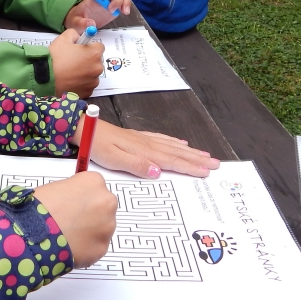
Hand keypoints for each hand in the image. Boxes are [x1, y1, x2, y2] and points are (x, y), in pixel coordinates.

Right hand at [33, 171, 116, 267]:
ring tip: (68, 235)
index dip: (82, 196)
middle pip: (103, 206)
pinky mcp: (103, 247)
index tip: (73, 203)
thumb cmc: (38, 208)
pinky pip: (96, 246)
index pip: (94, 186)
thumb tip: (75, 201)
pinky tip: (70, 246)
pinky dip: (86, 247)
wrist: (32, 233)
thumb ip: (73, 192)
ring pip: (102, 228)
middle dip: (91, 213)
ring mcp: (107, 226)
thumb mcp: (56, 187)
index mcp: (94, 182)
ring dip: (90, 231)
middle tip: (72, 220)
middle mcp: (106, 201)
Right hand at [49, 29, 104, 97]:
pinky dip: (81, 83)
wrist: (45, 79)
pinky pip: (87, 85)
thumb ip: (74, 34)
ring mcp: (93, 82)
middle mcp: (97, 68)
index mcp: (94, 53)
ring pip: (92, 74)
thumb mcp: (63, 39)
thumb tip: (79, 37)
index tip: (80, 49)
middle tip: (73, 61)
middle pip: (96, 61)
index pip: (99, 46)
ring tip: (70, 73)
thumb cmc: (54, 58)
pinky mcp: (88, 92)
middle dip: (88, 60)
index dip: (89, 47)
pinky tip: (70, 81)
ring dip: (85, 72)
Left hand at [64, 0, 132, 30]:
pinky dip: (126, 5)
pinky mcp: (115, 7)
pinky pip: (123, 2)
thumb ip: (81, 23)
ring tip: (124, 11)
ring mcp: (110, 0)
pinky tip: (125, 12)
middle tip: (112, 10)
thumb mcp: (75, 22)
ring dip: (124, 0)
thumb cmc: (77, 19)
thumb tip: (91, 24)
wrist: (81, 23)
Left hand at [70, 117, 219, 177]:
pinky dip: (173, 142)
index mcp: (144, 151)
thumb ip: (136, 165)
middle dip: (197, 159)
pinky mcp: (137, 137)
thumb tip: (159, 171)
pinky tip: (180, 144)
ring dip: (190, 152)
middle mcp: (147, 144)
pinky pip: (161, 139)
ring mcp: (143, 139)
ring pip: (172, 146)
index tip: (207, 172)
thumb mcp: (113, 158)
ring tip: (205, 155)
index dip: (190, 167)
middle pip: (177, 153)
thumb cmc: (96, 145)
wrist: (84, 127)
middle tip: (216, 164)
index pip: (172, 161)